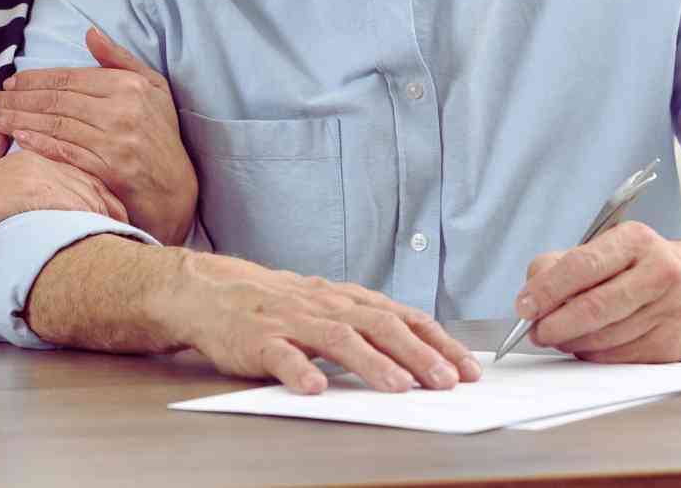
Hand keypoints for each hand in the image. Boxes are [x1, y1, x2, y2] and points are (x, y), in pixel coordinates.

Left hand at [0, 27, 197, 245]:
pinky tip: (16, 140)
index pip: (70, 79)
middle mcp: (122, 110)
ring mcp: (115, 141)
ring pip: (55, 125)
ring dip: (17, 121)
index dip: (34, 80)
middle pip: (56, 101)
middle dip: (17, 100)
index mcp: (128, 86)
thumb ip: (120, 60)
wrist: (176, 188)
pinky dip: (38, 144)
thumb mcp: (153, 88)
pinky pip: (65, 152)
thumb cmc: (161, 135)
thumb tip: (90, 33)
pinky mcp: (109, 170)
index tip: (10, 83)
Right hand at [0, 132, 127, 263]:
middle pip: (92, 175)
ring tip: (126, 236)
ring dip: (110, 214)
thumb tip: (2, 133)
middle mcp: (39, 155)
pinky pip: (76, 204)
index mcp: (32, 150)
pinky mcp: (33, 189)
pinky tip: (107, 237)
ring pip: (89, 190)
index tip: (120, 208)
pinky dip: (95, 221)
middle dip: (114, 202)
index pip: (81, 162)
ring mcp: (37, 170)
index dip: (103, 187)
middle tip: (133, 224)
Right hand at [160, 253, 482, 394]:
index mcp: (347, 300)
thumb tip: (421, 352)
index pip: (403, 318)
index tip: (468, 367)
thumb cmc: (276, 305)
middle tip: (447, 381)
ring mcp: (292, 321)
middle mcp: (326, 306)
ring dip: (373, 363)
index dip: (438, 342)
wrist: (212, 291)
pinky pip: (281, 356)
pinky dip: (299, 370)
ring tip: (399, 386)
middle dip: (419, 354)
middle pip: (380, 326)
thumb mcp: (327, 307)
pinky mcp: (258, 339)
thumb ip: (365, 325)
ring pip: (339, 339)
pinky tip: (315, 389)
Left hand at [516, 221, 680, 362]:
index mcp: (636, 240)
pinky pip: (620, 357)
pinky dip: (594, 355)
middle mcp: (660, 272)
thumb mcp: (607, 248)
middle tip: (535, 331)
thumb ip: (562, 265)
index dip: (547, 290)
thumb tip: (531, 297)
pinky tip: (586, 345)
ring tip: (557, 336)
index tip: (524, 306)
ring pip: (605, 337)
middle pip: (594, 307)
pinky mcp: (674, 343)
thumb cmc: (642, 266)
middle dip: (555, 324)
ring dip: (571, 342)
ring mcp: (672, 310)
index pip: (582, 265)